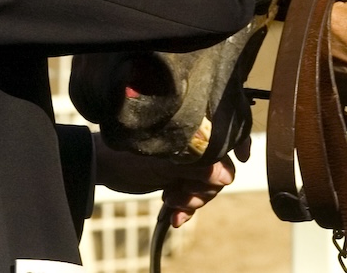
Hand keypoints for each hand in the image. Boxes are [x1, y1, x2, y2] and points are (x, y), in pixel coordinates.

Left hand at [95, 136, 241, 226]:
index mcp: (192, 129)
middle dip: (203, 187)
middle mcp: (193, 143)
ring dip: (192, 200)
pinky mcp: (178, 177)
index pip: (226, 131)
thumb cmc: (129, 155)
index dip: (239, 142)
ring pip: (207, 186)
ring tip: (171, 203)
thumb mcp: (165, 162)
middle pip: (220, 168)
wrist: (103, 167)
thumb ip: (196, 166)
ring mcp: (186, 161)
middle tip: (180, 194)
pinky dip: (185, 208)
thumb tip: (227, 176)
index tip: (243, 158)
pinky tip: (174, 219)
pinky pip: (193, 195)